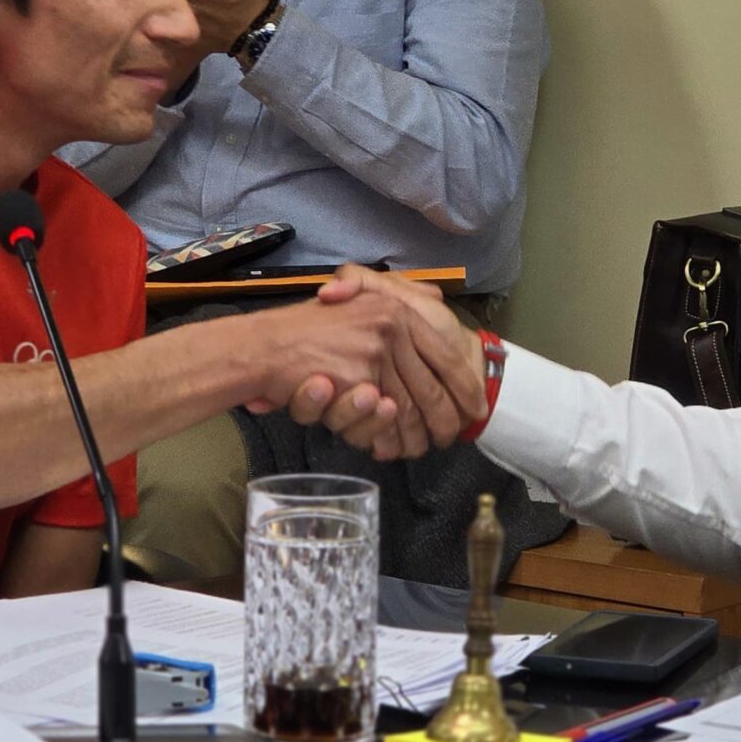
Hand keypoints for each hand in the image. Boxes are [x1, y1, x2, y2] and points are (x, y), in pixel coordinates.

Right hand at [241, 270, 484, 458]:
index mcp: (395, 310)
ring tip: (422, 446)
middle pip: (432, 389)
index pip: (443, 353)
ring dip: (416, 435)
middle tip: (450, 438)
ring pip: (410, 409)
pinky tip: (388, 446)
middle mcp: (391, 327)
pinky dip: (387, 436)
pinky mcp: (358, 380)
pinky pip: (382, 419)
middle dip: (443, 421)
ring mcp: (374, 354)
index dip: (464, 383)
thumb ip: (394, 295)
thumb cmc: (306, 327)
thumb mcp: (357, 298)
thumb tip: (437, 298)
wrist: (264, 345)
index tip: (476, 407)